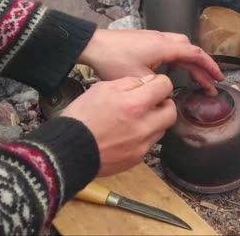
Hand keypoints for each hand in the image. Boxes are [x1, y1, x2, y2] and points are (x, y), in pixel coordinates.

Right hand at [61, 74, 175, 175]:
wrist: (67, 151)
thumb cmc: (81, 117)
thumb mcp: (101, 88)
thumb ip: (129, 83)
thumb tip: (147, 82)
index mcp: (135, 104)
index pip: (165, 87)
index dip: (160, 82)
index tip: (154, 85)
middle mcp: (144, 126)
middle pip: (171, 111)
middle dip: (164, 104)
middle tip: (151, 102)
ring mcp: (143, 145)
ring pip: (163, 129)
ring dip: (155, 121)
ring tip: (137, 118)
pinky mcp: (137, 158)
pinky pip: (150, 144)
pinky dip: (144, 136)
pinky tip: (128, 134)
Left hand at [78, 29, 223, 95]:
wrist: (93, 45)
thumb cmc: (114, 61)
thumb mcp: (139, 78)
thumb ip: (158, 86)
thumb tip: (169, 94)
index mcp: (165, 47)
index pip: (195, 54)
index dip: (210, 67)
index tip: (219, 79)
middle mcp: (163, 39)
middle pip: (191, 51)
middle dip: (203, 68)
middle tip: (210, 85)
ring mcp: (155, 38)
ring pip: (181, 48)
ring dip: (191, 63)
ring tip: (197, 80)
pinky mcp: (147, 40)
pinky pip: (171, 48)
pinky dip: (180, 59)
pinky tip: (175, 71)